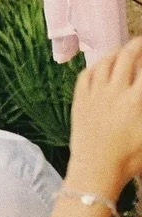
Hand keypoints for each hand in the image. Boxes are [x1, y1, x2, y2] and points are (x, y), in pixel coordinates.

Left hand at [64, 34, 141, 199]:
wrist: (95, 171)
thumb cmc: (128, 160)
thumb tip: (140, 96)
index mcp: (136, 101)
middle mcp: (115, 92)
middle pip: (128, 56)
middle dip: (138, 45)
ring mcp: (95, 95)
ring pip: (105, 62)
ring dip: (117, 51)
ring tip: (125, 49)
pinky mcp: (79, 101)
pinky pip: (86, 75)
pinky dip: (96, 65)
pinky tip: (101, 65)